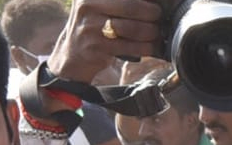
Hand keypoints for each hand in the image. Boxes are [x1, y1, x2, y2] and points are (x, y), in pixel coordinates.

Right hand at [47, 0, 164, 84]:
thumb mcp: (99, 5)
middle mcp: (87, 5)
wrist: (74, 53)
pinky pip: (128, 46)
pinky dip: (143, 47)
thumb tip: (152, 1)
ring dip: (150, 32)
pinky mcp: (96, 46)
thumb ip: (120, 1)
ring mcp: (90, 26)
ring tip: (155, 32)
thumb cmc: (95, 25)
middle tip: (158, 17)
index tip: (156, 4)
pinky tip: (150, 47)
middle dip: (151, 13)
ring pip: (131, 28)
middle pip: (130, 6)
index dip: (144, 1)